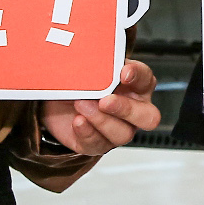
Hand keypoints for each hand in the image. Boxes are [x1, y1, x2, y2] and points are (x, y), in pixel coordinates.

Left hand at [42, 60, 160, 158]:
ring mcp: (117, 129)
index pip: (145, 78)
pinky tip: (78, 121)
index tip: (123, 73)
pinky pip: (98, 144)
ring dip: (101, 120)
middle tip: (105, 100)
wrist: (54, 103)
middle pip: (148, 117)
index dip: (137, 76)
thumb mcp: (87, 68)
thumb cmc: (79, 82)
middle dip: (126, 109)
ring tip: (81, 105)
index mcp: (134, 86)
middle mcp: (132, 110)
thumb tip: (93, 60)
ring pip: (123, 134)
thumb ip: (96, 65)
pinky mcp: (98, 143)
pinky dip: (87, 132)